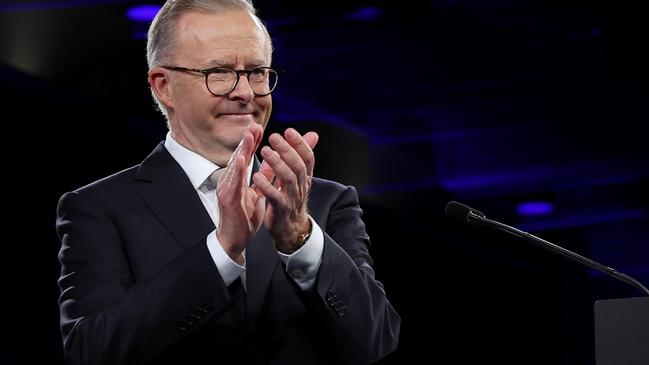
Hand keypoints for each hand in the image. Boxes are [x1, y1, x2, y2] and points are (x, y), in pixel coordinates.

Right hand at [216, 123, 265, 264]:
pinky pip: (232, 184)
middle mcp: (231, 181)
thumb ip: (266, 176)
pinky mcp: (227, 200)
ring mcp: (227, 189)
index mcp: (239, 179)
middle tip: (254, 125)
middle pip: (239, 157)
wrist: (235, 239)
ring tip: (248, 136)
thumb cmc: (244, 216)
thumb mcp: (258, 192)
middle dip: (247, 141)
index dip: (252, 142)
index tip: (259, 127)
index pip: (246, 156)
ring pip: (234, 167)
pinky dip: (236, 171)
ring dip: (241, 150)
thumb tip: (275, 160)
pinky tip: (241, 160)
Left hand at [252, 128, 318, 251]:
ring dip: (277, 164)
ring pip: (288, 179)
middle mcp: (301, 186)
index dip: (300, 144)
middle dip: (287, 150)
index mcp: (305, 177)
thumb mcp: (298, 175)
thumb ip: (302, 155)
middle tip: (274, 137)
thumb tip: (313, 134)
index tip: (289, 131)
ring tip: (264, 151)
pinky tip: (256, 175)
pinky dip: (266, 186)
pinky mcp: (281, 209)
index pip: (308, 157)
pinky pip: (275, 197)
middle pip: (298, 166)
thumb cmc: (291, 197)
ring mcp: (292, 198)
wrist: (290, 227)